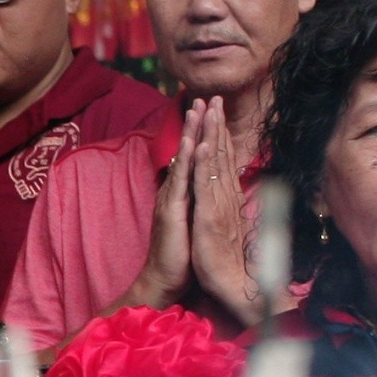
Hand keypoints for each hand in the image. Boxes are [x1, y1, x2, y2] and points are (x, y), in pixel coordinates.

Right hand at [109, 96, 262, 328]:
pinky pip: (181, 181)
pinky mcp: (172, 211)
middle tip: (204, 96)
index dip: (204, 133)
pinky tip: (193, 143)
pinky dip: (187, 160)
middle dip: (197, 123)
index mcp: (184, 193)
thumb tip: (207, 188)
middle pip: (189, 151)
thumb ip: (199, 203)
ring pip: (184, 160)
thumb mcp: (195, 222)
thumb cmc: (182, 255)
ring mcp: (172, 199)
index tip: (212, 110)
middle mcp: (176, 191)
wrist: (164, 280)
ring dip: (191, 133)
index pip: (196, 157)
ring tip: (196, 108)